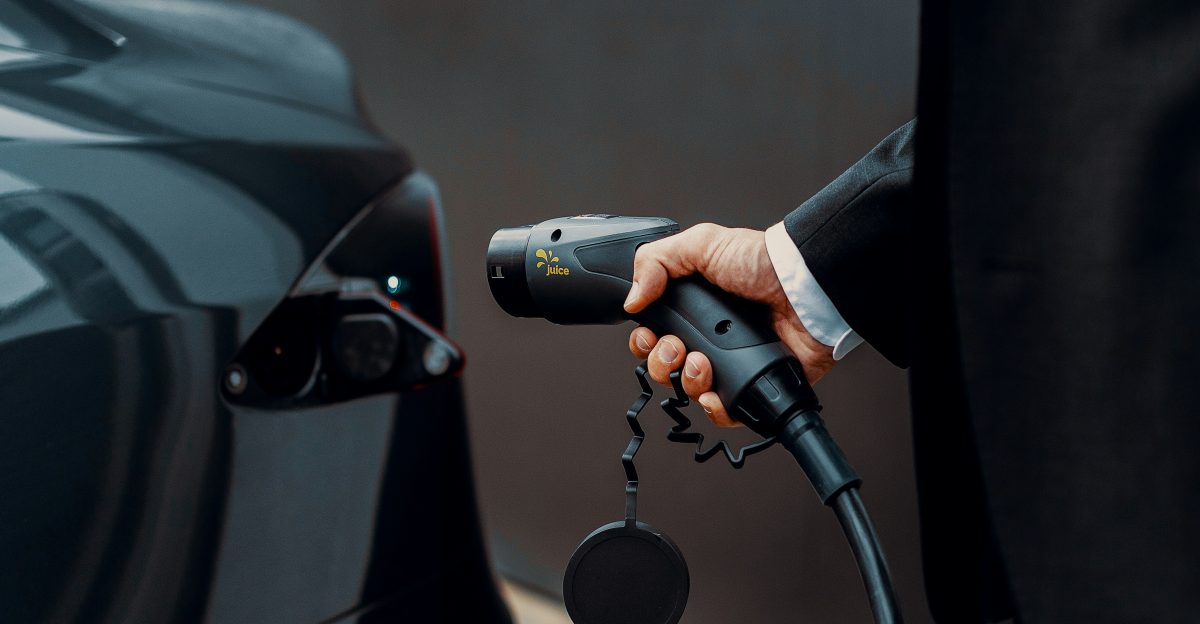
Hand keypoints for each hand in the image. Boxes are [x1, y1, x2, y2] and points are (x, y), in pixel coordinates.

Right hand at [623, 223, 833, 427]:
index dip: (645, 341)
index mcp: (694, 308)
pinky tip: (716, 394)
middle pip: (666, 368)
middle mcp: (710, 338)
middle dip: (662, 364)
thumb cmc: (763, 263)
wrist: (806, 288)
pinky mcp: (754, 384)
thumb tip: (631, 299)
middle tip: (677, 348)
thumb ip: (656, 261)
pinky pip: (725, 412)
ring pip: (690, 391)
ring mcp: (732, 363)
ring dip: (687, 382)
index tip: (649, 335)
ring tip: (703, 363)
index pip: (654, 335)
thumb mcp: (702, 244)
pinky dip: (715, 409)